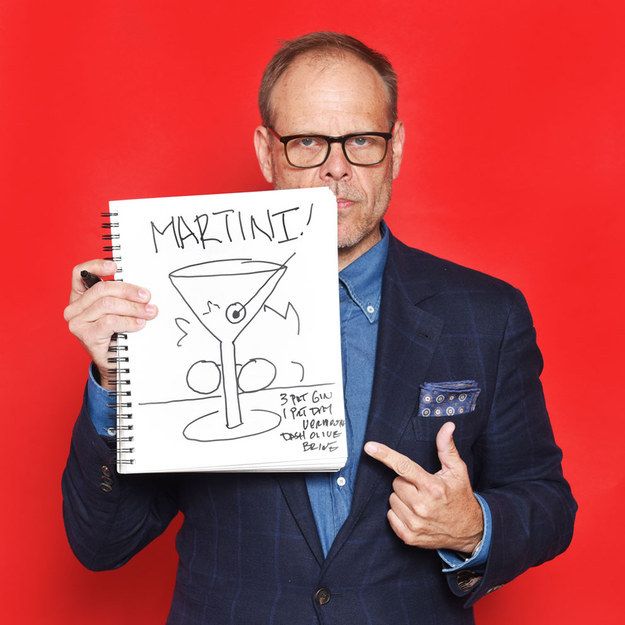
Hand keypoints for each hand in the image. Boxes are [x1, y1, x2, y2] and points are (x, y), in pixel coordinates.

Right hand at [64, 259, 157, 389]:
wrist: (116, 363)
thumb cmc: (118, 333)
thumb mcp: (119, 310)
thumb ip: (123, 296)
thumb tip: (142, 288)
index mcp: (81, 296)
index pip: (79, 273)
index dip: (96, 266)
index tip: (115, 266)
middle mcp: (75, 307)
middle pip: (102, 289)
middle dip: (128, 291)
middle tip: (147, 297)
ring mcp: (77, 321)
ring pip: (107, 304)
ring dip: (133, 308)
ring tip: (149, 312)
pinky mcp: (85, 334)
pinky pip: (109, 321)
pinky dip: (128, 321)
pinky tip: (139, 324)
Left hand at [364, 422, 482, 552]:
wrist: (470, 531)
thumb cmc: (460, 497)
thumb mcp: (457, 471)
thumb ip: (447, 448)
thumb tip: (447, 426)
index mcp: (432, 487)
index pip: (403, 466)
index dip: (385, 455)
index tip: (369, 447)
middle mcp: (422, 505)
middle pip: (395, 483)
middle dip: (406, 483)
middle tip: (421, 488)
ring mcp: (415, 523)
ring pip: (392, 499)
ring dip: (402, 498)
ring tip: (420, 502)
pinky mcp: (409, 536)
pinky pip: (390, 516)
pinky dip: (398, 513)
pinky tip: (414, 514)